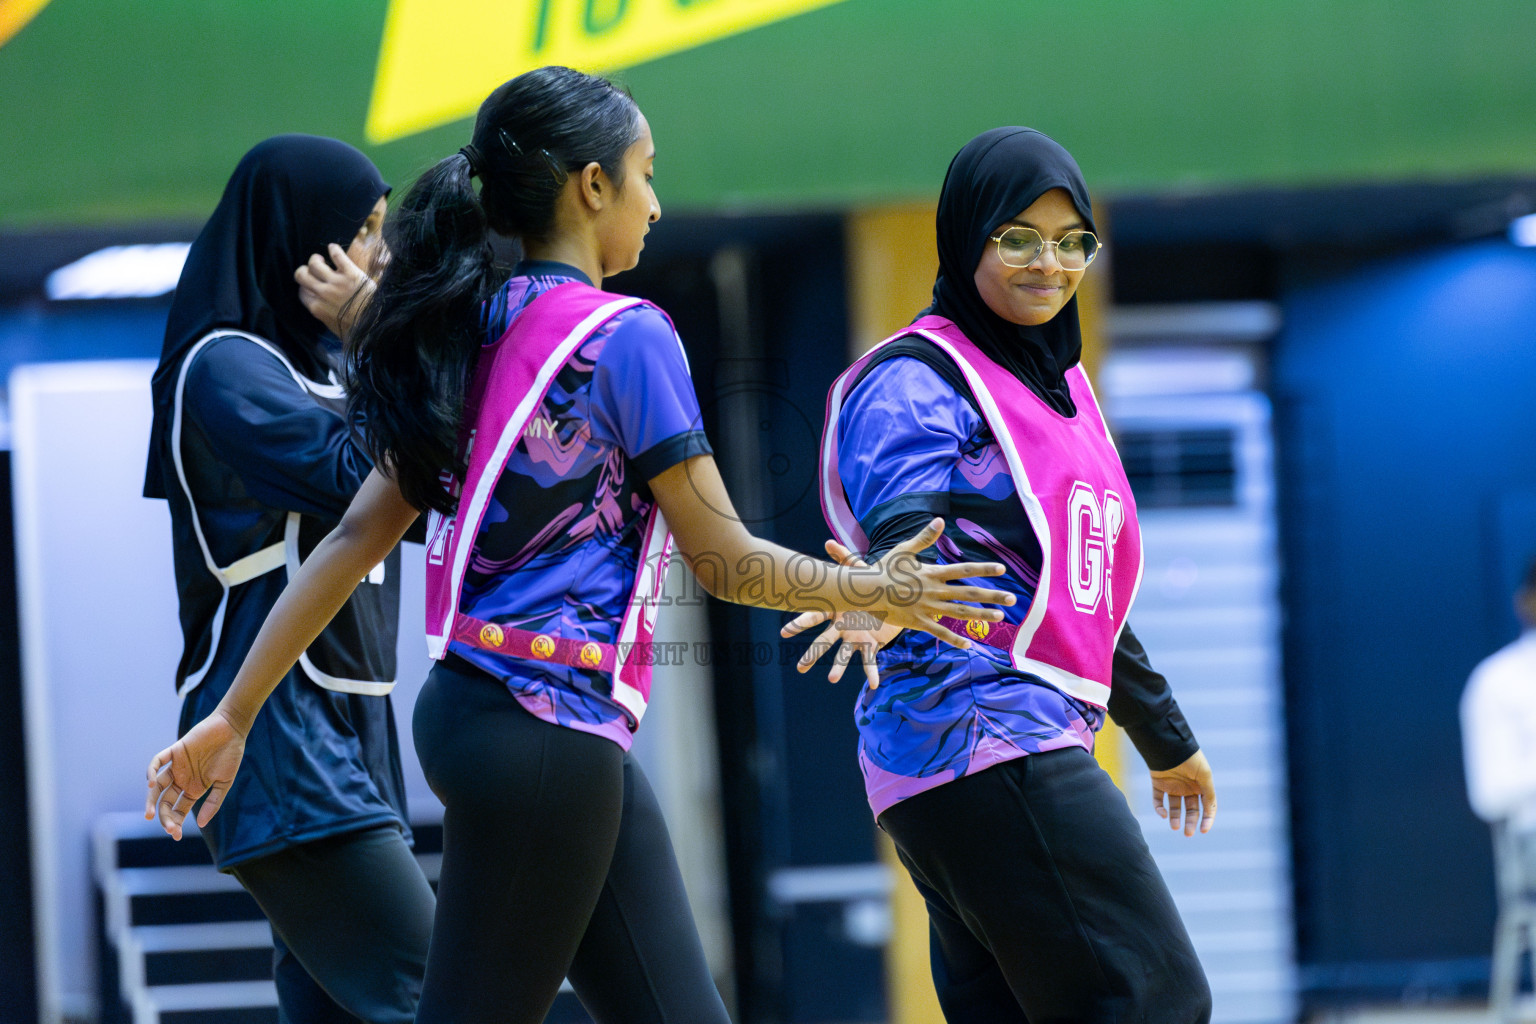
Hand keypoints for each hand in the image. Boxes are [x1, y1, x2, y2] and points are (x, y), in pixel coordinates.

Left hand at [145, 710, 246, 839]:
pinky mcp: (174, 751)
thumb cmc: (231, 755)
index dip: (175, 822)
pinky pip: (158, 762)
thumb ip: (213, 802)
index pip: (179, 809)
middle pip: (166, 802)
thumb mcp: (224, 782)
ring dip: (152, 800)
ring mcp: (177, 766)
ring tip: (150, 814)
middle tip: (168, 828)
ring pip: (157, 786)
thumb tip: (201, 824)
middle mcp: (182, 780)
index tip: (175, 834)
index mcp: (194, 789)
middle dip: (165, 816)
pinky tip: (152, 784)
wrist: (232, 729)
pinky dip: (151, 772)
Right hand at [295, 243, 373, 336]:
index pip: (301, 292)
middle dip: (305, 270)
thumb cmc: (356, 330)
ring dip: (316, 259)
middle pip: (301, 275)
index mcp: (317, 307)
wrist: (377, 325)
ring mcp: (335, 282)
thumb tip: (321, 309)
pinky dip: (333, 249)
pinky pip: (336, 255)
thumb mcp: (334, 327)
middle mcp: (322, 293)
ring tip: (323, 259)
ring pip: (314, 263)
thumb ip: (324, 315)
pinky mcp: (350, 273)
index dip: (305, 286)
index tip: (311, 285)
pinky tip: (333, 248)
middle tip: (314, 269)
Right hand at [782, 540, 904, 687]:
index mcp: (836, 610)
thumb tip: (828, 542)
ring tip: (833, 679)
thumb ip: (844, 559)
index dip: (800, 624)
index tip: (785, 632)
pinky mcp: (870, 644)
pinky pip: (870, 659)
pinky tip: (875, 684)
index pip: (814, 617)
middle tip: (800, 668)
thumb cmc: (869, 586)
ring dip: (838, 667)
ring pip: (843, 654)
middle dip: (812, 654)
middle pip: (824, 642)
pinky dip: (872, 672)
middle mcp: (841, 626)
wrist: (890, 599)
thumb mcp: (859, 572)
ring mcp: (854, 637)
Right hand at [864, 518, 1013, 648]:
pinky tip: (969, 644)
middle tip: (1012, 599)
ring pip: (960, 612)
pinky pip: (940, 632)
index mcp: (932, 573)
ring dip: (981, 614)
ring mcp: (928, 607)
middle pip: (969, 593)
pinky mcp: (919, 622)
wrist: (865, 591)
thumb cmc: (883, 569)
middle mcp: (934, 590)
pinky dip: (955, 639)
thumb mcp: (904, 550)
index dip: (984, 569)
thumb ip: (924, 537)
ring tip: (1000, 616)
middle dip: (992, 596)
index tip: (1002, 569)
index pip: (964, 570)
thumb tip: (939, 520)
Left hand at [1149, 748, 1215, 835]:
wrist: (1169, 745)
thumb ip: (1209, 794)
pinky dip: (1159, 808)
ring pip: (1174, 807)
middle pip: (1190, 810)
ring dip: (1174, 818)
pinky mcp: (1158, 783)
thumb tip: (1210, 812)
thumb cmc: (1190, 759)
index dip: (1206, 819)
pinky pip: (1158, 799)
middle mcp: (1187, 787)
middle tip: (1187, 833)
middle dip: (1190, 822)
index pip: (1206, 807)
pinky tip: (1163, 814)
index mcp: (1201, 786)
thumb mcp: (1205, 776)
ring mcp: (1172, 786)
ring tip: (1175, 826)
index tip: (1203, 830)